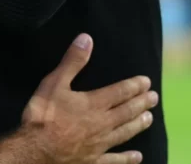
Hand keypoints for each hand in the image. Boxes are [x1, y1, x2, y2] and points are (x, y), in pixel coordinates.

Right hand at [23, 34, 157, 163]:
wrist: (35, 151)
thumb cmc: (43, 116)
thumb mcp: (54, 83)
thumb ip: (72, 62)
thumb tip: (86, 39)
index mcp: (94, 104)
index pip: (120, 92)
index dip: (134, 86)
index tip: (147, 81)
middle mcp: (102, 123)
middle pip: (127, 111)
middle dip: (141, 103)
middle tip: (154, 97)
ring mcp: (99, 144)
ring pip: (125, 132)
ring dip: (138, 124)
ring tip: (150, 118)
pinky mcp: (93, 161)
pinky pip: (115, 160)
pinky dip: (127, 158)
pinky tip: (137, 156)